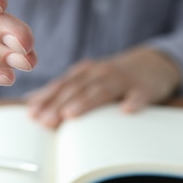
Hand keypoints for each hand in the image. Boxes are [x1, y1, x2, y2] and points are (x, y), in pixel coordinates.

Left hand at [26, 47, 180, 127]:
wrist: (152, 62)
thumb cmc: (113, 75)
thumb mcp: (86, 78)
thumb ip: (62, 89)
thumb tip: (31, 101)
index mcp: (85, 72)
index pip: (62, 85)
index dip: (46, 99)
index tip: (32, 113)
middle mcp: (100, 73)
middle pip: (77, 89)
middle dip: (59, 104)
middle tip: (45, 120)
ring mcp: (122, 79)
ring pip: (102, 90)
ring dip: (86, 102)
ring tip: (70, 114)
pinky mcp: (144, 87)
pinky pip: (139, 94)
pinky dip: (134, 100)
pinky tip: (127, 109)